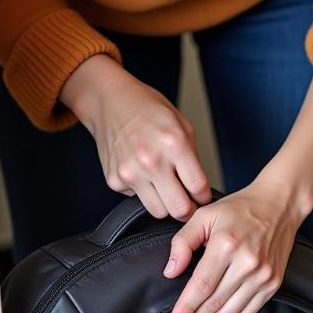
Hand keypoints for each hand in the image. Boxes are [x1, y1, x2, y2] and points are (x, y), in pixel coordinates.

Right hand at [60, 55, 211, 218]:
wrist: (108, 100)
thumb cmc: (148, 110)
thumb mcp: (183, 125)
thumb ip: (194, 159)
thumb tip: (200, 190)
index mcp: (174, 144)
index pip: (199, 189)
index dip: (204, 196)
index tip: (201, 196)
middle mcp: (151, 161)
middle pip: (180, 210)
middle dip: (188, 209)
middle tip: (187, 201)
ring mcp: (130, 172)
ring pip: (159, 212)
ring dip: (165, 204)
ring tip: (164, 187)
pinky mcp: (115, 180)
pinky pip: (137, 200)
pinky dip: (143, 192)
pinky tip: (142, 173)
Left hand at [164, 172, 312, 312]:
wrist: (279, 206)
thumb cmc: (240, 210)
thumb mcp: (204, 216)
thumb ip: (182, 243)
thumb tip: (171, 272)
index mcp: (226, 245)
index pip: (202, 286)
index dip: (186, 306)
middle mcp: (247, 263)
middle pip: (215, 302)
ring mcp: (263, 275)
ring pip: (231, 312)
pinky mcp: (274, 283)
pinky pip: (249, 311)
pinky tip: (221, 312)